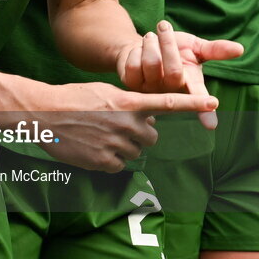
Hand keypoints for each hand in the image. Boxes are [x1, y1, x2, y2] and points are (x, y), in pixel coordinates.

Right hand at [35, 80, 218, 171]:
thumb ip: (128, 104)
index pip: (167, 103)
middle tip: (120, 128)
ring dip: (123, 148)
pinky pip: (118, 166)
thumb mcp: (103, 93)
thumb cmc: (72, 99)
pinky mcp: (103, 161)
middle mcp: (125, 122)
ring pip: (135, 153)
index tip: (214, 102)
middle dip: (141, 135)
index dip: (192, 104)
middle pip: (151, 137)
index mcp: (127, 102)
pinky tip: (92, 148)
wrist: (44, 113)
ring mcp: (115, 143)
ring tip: (99, 136)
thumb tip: (147, 118)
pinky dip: (109, 160)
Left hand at [116, 20, 241, 128]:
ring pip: (151, 63)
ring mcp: (150, 91)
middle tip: (164, 25)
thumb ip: (215, 49)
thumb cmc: (175, 50)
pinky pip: (133, 65)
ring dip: (150, 42)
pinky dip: (136, 50)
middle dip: (168, 43)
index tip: (211, 125)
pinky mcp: (131, 85)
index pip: (199, 99)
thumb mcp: (195, 47)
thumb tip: (240, 49)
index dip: (205, 111)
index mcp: (190, 85)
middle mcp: (171, 93)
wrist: (144, 46)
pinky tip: (138, 50)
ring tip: (151, 36)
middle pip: (173, 70)